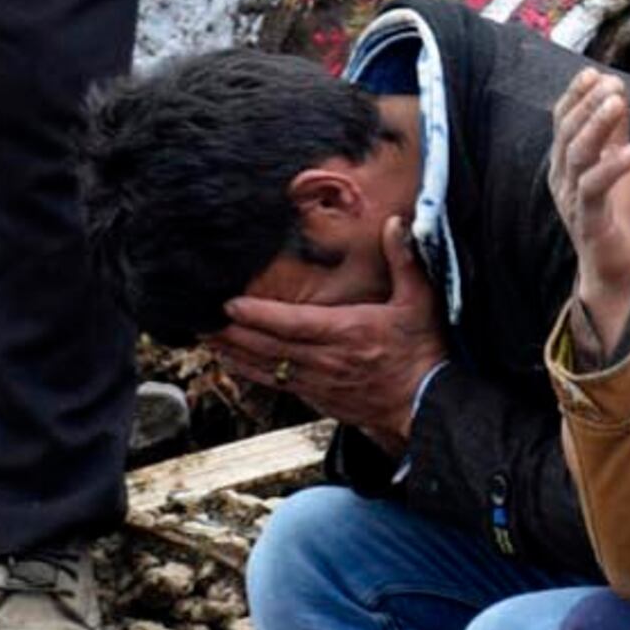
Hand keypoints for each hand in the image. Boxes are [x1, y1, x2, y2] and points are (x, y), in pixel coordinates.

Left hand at [213, 219, 449, 449]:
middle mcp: (327, 360)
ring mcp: (320, 383)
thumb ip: (405, 261)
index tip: (229, 304)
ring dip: (234, 353)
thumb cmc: (423, 354)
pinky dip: (252, 373)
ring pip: (267, 368)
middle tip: (201, 320)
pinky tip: (235, 364)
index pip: (293, 323)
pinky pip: (278, 385)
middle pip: (268, 347)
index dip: (258, 315)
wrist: (428, 405)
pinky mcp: (320, 399)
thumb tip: (395, 223)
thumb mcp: (420, 302)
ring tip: (206, 339)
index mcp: (347, 332)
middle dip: (232, 333)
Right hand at [549, 70, 629, 352]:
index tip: (595, 73)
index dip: (576, 96)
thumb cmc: (616, 216)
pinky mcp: (588, 221)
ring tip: (618, 103)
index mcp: (565, 163)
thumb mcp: (619, 166)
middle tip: (612, 84)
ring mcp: (571, 200)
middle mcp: (561, 178)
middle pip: (568, 133)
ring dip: (597, 126)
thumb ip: (616, 134)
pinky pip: (594, 189)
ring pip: (577, 155)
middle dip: (588, 104)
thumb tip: (618, 94)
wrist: (616, 269)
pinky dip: (612, 168)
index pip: (562, 121)